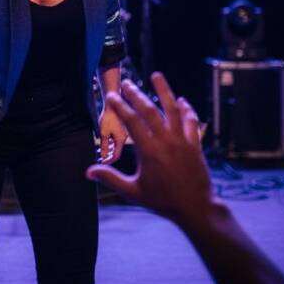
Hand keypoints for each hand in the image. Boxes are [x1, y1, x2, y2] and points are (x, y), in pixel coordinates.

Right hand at [87, 74, 213, 223]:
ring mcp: (183, 141)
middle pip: (150, 111)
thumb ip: (110, 178)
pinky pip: (191, 121)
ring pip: (173, 110)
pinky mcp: (195, 144)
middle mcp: (166, 141)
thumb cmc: (162, 201)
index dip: (121, 107)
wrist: (195, 208)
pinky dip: (186, 109)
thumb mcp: (133, 191)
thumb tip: (88, 171)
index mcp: (149, 151)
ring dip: (164, 91)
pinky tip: (182, 101)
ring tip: (156, 75)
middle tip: (127, 83)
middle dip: (136, 94)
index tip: (112, 96)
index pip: (132, 122)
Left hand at [98, 104, 127, 163]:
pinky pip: (117, 140)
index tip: (102, 162)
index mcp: (121, 140)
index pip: (116, 156)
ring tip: (100, 151)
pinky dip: (111, 143)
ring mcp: (124, 134)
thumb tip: (103, 156)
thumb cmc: (108, 116)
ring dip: (109, 149)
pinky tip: (105, 142)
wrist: (114, 102)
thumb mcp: (103, 132)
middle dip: (108, 156)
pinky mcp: (122, 130)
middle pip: (117, 151)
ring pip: (117, 146)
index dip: (108, 161)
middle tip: (100, 158)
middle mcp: (125, 138)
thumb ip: (103, 146)